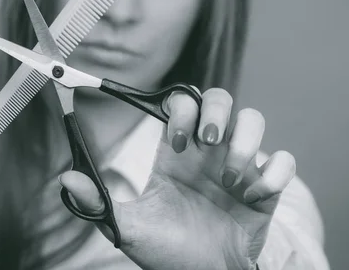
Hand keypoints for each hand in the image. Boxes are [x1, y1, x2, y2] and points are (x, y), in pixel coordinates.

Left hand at [59, 88, 295, 269]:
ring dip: (245, 141)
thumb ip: (101, 202)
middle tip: (207, 141)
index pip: (182, 103)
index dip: (183, 110)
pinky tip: (254, 196)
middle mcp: (209, 151)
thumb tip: (64, 180)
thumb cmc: (169, 251)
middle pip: (221, 98)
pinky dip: (274, 172)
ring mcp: (239, 166)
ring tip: (229, 178)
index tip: (178, 141)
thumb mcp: (131, 227)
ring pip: (254, 119)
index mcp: (178, 152)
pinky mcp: (266, 188)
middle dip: (217, 111)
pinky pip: (284, 161)